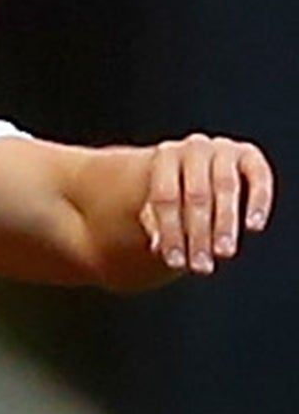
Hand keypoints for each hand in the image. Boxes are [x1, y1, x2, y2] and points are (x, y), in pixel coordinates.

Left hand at [139, 133, 274, 273]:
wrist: (192, 165)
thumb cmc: (172, 192)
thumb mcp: (157, 206)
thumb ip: (155, 223)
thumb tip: (158, 246)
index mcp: (164, 156)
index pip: (165, 198)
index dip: (170, 232)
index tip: (175, 262)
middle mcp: (193, 148)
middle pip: (196, 196)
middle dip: (198, 234)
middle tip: (201, 266)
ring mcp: (223, 148)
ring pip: (226, 188)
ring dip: (225, 224)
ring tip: (223, 253)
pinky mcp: (249, 155)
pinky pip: (258, 178)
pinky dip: (257, 202)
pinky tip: (253, 227)